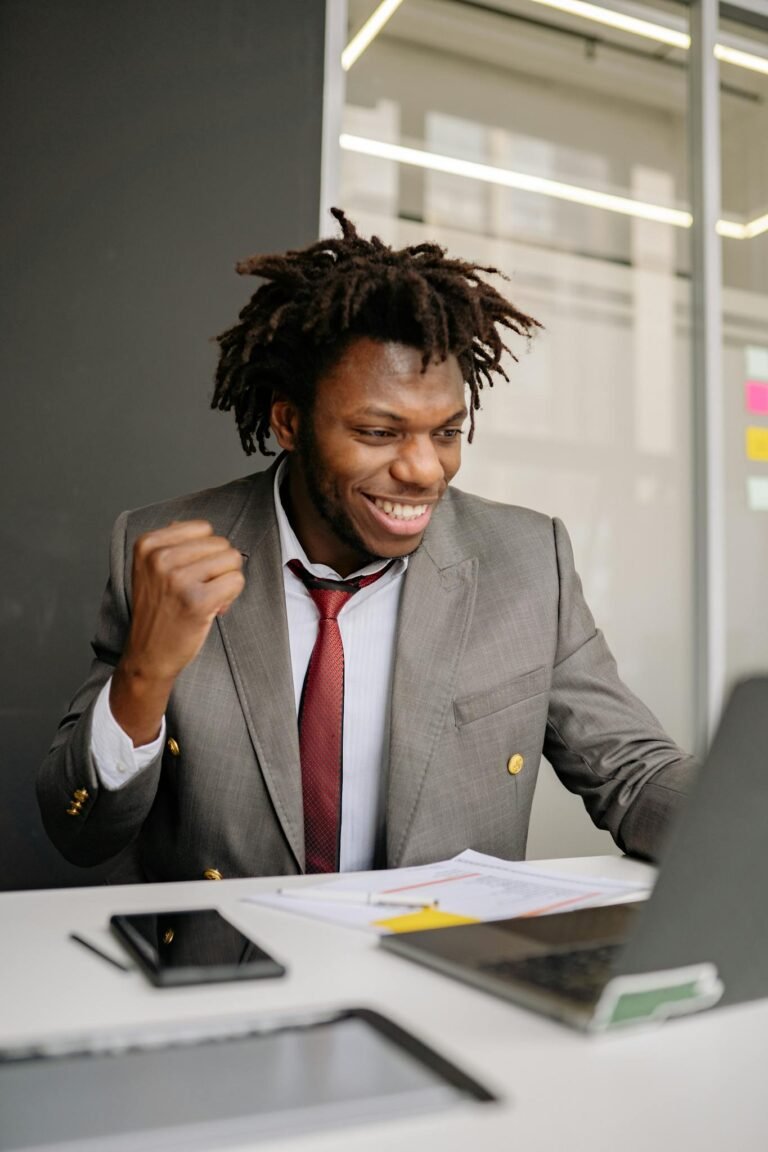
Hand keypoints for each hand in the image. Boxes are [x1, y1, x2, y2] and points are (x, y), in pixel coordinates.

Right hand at [110, 520, 244, 745]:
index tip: (192, 573)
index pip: (203, 528)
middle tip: (201, 590)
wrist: (148, 654)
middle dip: (219, 567)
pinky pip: (237, 581)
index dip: (206, 552)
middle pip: (221, 543)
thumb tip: (204, 529)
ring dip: (226, 582)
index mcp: (148, 544)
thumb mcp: (152, 569)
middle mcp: (160, 558)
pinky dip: (232, 596)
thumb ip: (174, 544)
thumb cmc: (158, 611)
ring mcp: (177, 579)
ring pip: (232, 560)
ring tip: (206, 599)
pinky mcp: (197, 600)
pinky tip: (213, 609)